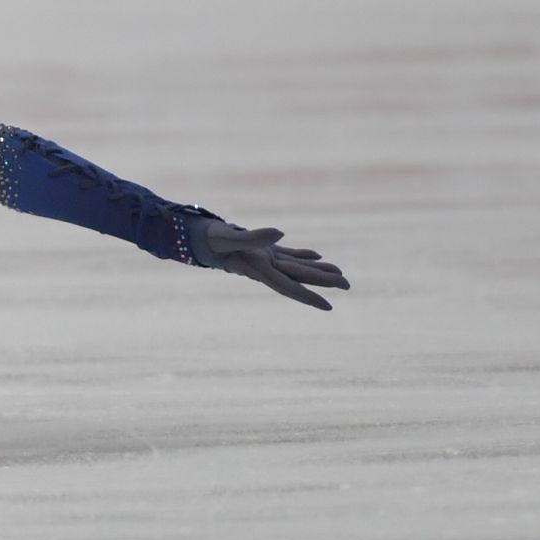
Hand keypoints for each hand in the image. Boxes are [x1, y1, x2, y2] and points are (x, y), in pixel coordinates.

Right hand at [191, 219, 349, 309]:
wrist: (191, 237)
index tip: (329, 307)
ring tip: (340, 273)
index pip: (288, 287)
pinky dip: (303, 255)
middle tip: (348, 285)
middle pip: (298, 277)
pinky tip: (317, 254)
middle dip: (322, 282)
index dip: (309, 296)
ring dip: (317, 269)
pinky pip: (286, 254)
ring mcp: (263, 258)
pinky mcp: (260, 249)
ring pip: (296, 266)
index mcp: (257, 269)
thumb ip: (252, 237)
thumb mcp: (228, 236)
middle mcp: (263, 267)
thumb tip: (281, 233)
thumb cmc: (207, 238)